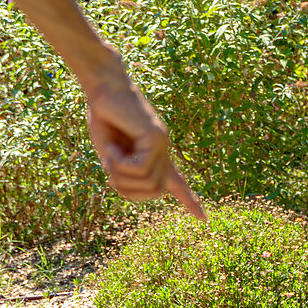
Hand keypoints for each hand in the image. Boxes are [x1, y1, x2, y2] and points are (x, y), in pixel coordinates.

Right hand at [82, 73, 205, 219]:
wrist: (103, 89)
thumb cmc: (104, 118)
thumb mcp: (110, 153)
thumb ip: (121, 171)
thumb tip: (128, 186)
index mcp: (154, 155)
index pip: (177, 181)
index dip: (189, 200)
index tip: (204, 218)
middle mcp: (163, 150)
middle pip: (156, 191)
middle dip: (129, 191)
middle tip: (109, 173)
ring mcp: (162, 143)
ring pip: (149, 182)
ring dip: (121, 175)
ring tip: (109, 154)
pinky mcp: (156, 136)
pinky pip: (140, 167)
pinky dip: (120, 163)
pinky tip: (111, 147)